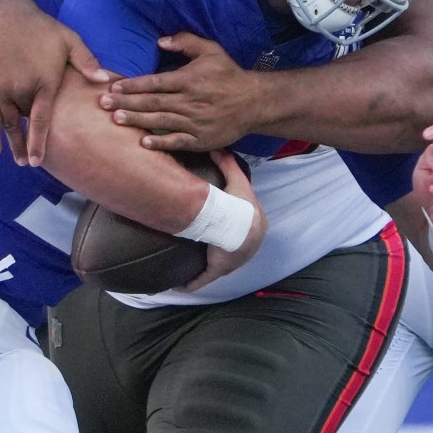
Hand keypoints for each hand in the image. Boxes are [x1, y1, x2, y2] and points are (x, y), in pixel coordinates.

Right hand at [0, 0, 100, 165]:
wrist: (0, 14)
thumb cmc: (39, 28)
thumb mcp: (68, 39)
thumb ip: (87, 61)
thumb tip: (105, 81)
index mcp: (44, 81)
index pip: (41, 119)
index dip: (39, 142)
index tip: (38, 161)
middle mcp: (20, 88)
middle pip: (24, 122)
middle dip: (26, 142)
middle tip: (30, 163)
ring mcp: (0, 88)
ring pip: (6, 122)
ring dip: (10, 142)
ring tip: (17, 159)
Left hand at [99, 33, 258, 150]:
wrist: (255, 102)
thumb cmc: (229, 74)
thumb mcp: (211, 50)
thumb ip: (186, 42)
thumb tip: (160, 40)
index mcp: (189, 79)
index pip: (155, 82)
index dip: (132, 84)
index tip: (113, 86)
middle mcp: (190, 101)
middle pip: (152, 102)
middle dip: (126, 102)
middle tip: (103, 103)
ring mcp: (195, 122)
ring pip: (160, 121)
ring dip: (137, 120)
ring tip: (116, 119)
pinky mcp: (201, 139)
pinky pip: (177, 141)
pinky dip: (161, 142)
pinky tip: (144, 142)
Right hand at [179, 149, 265, 290]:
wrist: (239, 229)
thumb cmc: (240, 206)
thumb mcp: (238, 181)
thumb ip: (229, 164)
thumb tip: (217, 148)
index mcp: (253, 227)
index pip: (244, 225)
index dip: (232, 222)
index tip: (217, 219)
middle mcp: (244, 247)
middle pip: (231, 246)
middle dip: (218, 245)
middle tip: (199, 238)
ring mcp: (232, 261)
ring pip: (218, 263)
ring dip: (207, 263)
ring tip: (188, 258)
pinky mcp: (218, 270)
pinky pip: (203, 279)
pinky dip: (192, 282)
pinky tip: (179, 284)